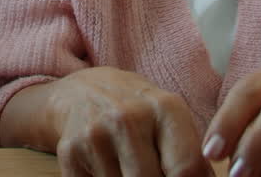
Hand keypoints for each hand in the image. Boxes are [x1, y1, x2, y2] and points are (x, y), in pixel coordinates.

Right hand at [5, 66, 212, 176]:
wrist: (83, 91)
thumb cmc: (139, 112)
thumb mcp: (171, 120)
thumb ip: (191, 156)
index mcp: (164, 107)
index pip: (186, 168)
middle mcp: (128, 118)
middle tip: (153, 171)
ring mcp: (95, 135)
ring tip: (130, 167)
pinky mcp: (69, 151)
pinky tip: (109, 169)